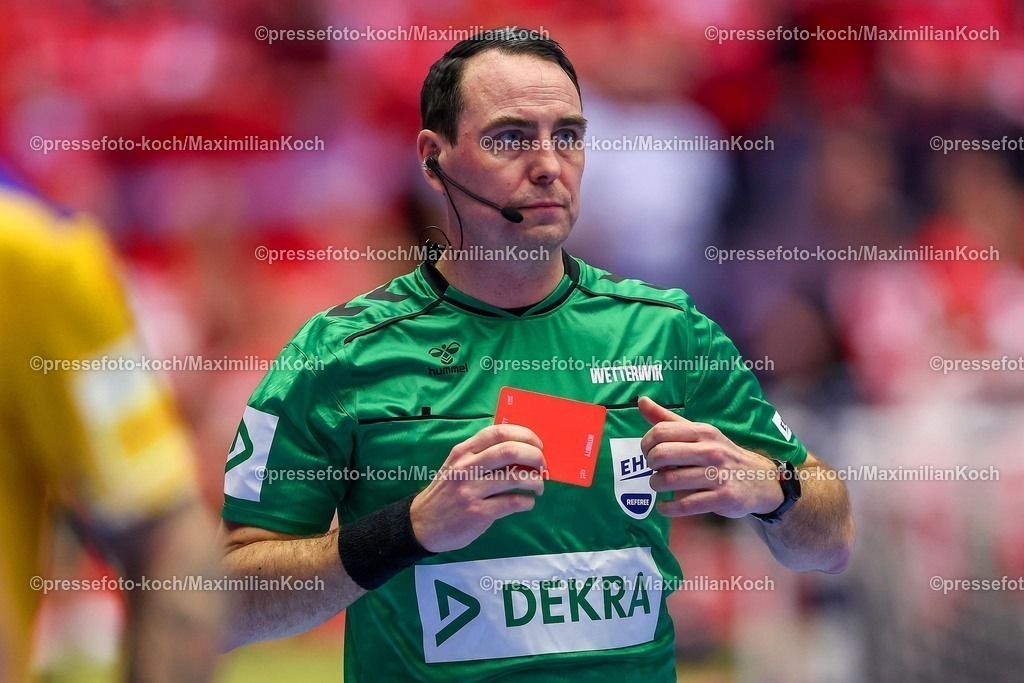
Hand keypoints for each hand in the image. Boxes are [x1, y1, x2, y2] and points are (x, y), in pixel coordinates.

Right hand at [410, 424, 545, 552]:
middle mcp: (467, 467)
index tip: (538, 444)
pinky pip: (513, 502)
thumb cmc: (446, 492)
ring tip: (538, 487)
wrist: (423, 524)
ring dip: (536, 481)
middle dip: (535, 456)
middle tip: (543, 466)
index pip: (498, 432)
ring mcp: (471, 490)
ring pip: (515, 477)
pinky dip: (527, 502)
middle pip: (510, 451)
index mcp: (463, 451)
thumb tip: (520, 448)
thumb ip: (481, 455)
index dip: (525, 434)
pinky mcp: (478, 512)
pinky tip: (527, 503)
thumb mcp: (457, 465)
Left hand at [638, 397, 783, 517]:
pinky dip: (667, 508)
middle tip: (655, 469)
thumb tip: (642, 401)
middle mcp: (711, 450)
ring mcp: (717, 475)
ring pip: (670, 480)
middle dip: (650, 464)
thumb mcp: (699, 433)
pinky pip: (685, 505)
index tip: (647, 452)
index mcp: (703, 431)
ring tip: (659, 485)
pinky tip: (664, 506)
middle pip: (661, 454)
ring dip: (656, 485)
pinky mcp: (722, 498)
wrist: (762, 480)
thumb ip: (668, 419)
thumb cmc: (721, 454)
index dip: (646, 443)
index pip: (661, 431)